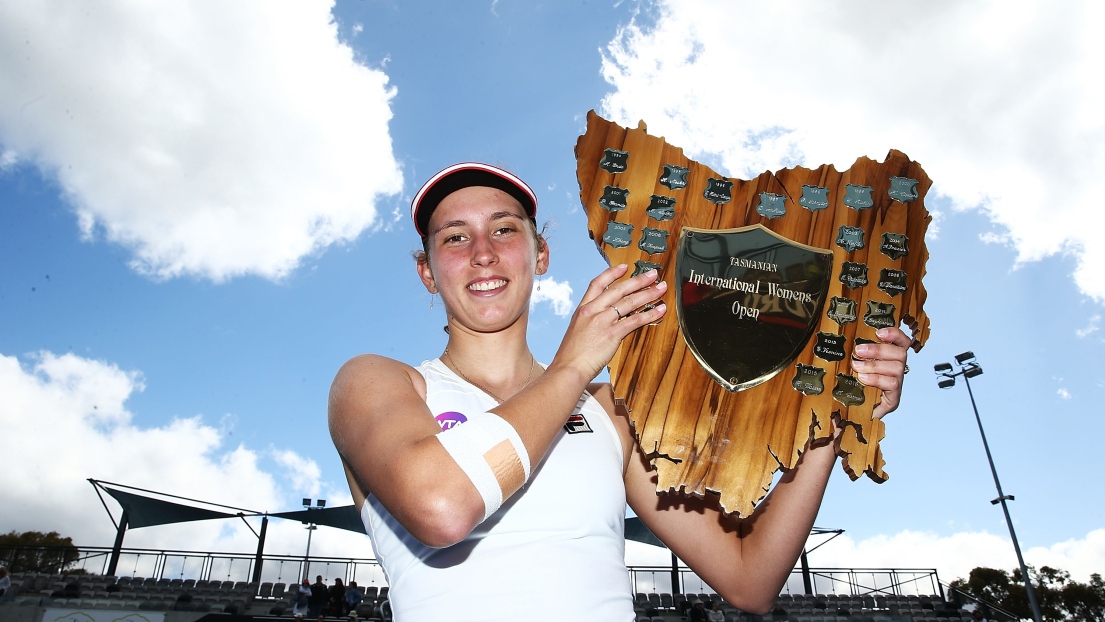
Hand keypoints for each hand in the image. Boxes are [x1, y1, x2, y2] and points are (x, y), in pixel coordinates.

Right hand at [550, 264, 667, 380]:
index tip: (625, 267)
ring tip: (661, 289)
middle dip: (638, 280)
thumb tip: (607, 319)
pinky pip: (635, 321)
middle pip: (618, 289)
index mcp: (582, 309)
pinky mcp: (612, 334)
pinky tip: (659, 310)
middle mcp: (592, 311)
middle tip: (652, 275)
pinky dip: (649, 314)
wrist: (568, 369)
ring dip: (648, 294)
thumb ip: (591, 322)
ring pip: (629, 302)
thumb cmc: (571, 356)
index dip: (612, 273)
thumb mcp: (577, 331)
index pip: (598, 283)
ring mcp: (602, 321)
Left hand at [851, 326, 911, 418]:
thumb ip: (854, 355)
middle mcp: (897, 369)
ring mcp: (897, 384)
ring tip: (857, 366)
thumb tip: (841, 340)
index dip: (894, 334)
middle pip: (900, 353)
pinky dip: (877, 379)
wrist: (854, 414)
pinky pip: (892, 384)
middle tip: (859, 350)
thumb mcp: (852, 368)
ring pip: (897, 368)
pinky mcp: (894, 398)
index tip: (879, 332)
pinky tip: (864, 379)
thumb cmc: (854, 387)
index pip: (902, 342)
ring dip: (875, 365)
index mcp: (890, 358)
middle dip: (878, 349)